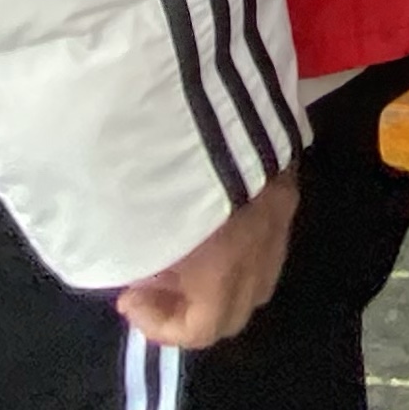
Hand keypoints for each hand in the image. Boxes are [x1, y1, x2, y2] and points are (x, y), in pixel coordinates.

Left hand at [114, 172, 294, 348]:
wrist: (198, 82)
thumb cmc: (151, 158)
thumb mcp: (121, 217)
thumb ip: (133, 257)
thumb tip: (136, 271)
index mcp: (223, 259)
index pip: (207, 327)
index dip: (162, 327)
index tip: (128, 297)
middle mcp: (263, 239)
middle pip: (242, 306)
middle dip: (195, 306)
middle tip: (155, 278)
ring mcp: (282, 203)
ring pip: (262, 269)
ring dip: (222, 274)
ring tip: (181, 243)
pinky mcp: (287, 171)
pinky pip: (269, 230)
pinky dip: (240, 241)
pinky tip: (207, 213)